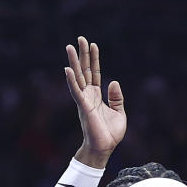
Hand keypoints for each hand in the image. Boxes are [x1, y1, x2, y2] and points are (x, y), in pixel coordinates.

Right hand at [64, 36, 125, 167]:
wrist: (105, 148)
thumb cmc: (110, 134)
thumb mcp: (119, 113)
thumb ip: (117, 97)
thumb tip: (114, 82)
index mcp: (96, 96)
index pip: (95, 73)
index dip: (94, 59)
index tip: (93, 45)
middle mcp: (88, 95)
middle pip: (84, 70)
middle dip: (82, 54)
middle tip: (80, 38)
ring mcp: (84, 100)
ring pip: (78, 77)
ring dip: (73, 62)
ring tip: (69, 46)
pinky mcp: (83, 107)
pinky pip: (76, 91)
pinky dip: (71, 80)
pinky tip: (67, 69)